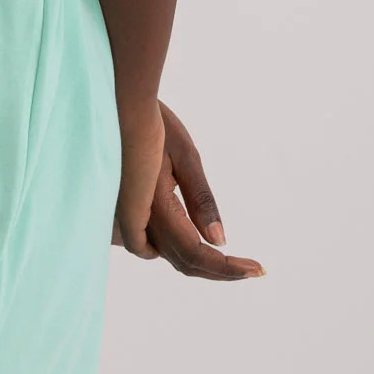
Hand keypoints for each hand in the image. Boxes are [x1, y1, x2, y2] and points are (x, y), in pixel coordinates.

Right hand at [111, 98, 264, 279]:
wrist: (116, 104)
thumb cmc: (152, 123)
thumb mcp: (186, 155)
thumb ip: (201, 201)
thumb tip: (219, 241)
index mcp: (156, 205)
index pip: (194, 252)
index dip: (226, 267)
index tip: (257, 269)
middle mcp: (138, 217)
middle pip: (182, 260)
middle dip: (218, 269)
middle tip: (252, 268)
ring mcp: (128, 216)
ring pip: (167, 254)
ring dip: (200, 262)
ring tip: (230, 262)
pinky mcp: (126, 210)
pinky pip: (153, 243)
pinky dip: (178, 250)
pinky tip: (196, 244)